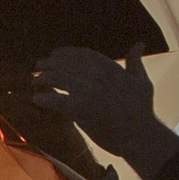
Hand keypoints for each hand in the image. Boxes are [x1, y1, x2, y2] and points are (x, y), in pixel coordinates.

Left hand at [27, 45, 178, 174]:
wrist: (140, 136)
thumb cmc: (142, 111)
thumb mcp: (142, 81)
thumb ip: (135, 61)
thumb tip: (140, 43)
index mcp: (110, 67)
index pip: (82, 54)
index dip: (65, 53)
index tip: (55, 54)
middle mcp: (97, 75)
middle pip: (65, 64)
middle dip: (49, 63)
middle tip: (38, 66)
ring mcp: (87, 91)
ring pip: (57, 78)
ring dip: (43, 78)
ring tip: (35, 80)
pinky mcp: (79, 109)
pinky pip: (55, 100)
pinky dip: (44, 99)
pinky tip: (37, 99)